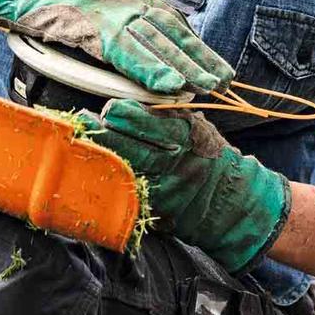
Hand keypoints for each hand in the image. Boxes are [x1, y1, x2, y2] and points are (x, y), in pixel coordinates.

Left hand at [82, 100, 289, 273]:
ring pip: (126, 175)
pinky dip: (108, 185)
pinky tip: (90, 175)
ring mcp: (167, 192)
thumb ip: (168, 116)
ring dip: (101, 159)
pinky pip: (129, 198)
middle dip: (105, 135)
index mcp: (190, 137)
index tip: (108, 108)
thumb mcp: (197, 128)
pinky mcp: (157, 214)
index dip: (127, 116)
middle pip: (134, 150)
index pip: (153, 124)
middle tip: (83, 123)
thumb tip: (129, 100)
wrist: (234, 204)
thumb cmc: (210, 156)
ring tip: (80, 146)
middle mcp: (178, 165)